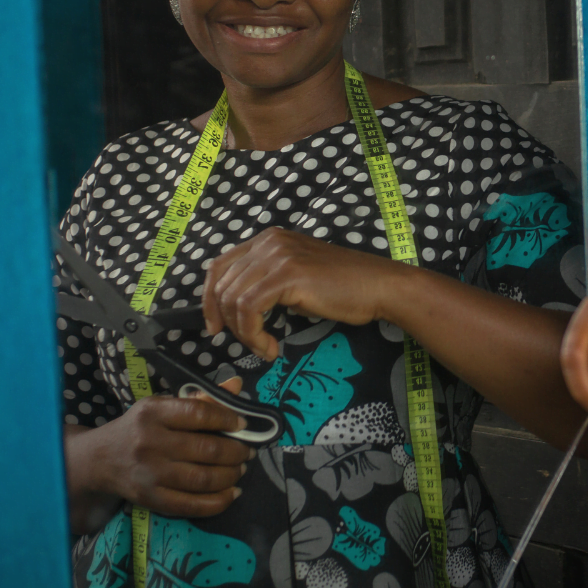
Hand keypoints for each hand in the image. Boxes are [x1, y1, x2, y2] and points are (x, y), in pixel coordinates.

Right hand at [75, 379, 252, 517]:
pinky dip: (219, 501)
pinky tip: (232, 492)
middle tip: (247, 452)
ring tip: (240, 469)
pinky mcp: (151, 499)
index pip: (199, 413)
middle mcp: (150, 442)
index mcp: (153, 413)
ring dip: (231, 475)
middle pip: (206, 449)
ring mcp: (150, 474)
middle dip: (236, 452)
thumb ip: (200, 398)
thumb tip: (236, 386)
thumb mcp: (161, 406)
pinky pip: (192, 505)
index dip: (227, 419)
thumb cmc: (139, 428)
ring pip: (203, 478)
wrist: (99, 459)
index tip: (243, 425)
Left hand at [202, 227, 406, 358]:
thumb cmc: (345, 288)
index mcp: (269, 240)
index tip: (216, 326)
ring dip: (244, 333)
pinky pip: (249, 308)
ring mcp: (277, 255)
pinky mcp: (287, 274)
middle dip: (227, 322)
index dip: (209, 299)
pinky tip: (270, 347)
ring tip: (265, 347)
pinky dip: (254, 334)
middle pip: (222, 284)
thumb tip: (240, 308)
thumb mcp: (296, 279)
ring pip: (233, 299)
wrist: (378, 286)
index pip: (219, 265)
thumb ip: (268, 283)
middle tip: (248, 344)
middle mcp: (269, 242)